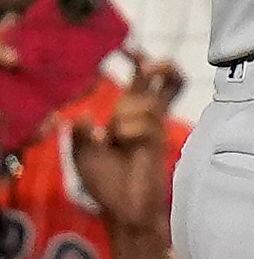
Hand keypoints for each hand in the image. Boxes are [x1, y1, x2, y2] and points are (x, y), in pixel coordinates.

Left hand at [72, 57, 180, 238]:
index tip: (129, 49)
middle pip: (168, 83)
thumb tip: (86, 116)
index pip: (140, 84)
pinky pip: (146, 123)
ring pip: (150, 102)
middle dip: (159, 67)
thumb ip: (81, 134)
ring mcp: (155, 130)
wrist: (125, 210)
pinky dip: (129, 127)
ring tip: (117, 131)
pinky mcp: (159, 142)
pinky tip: (118, 141)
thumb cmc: (105, 184)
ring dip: (129, 110)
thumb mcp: (82, 155)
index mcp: (127, 118)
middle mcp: (145, 120)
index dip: (139, 65)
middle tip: (147, 63)